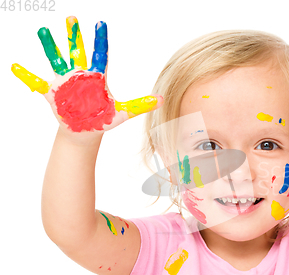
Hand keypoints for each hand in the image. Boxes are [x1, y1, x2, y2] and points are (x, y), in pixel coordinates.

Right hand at [11, 16, 162, 136]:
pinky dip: (26, 75)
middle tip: (72, 18)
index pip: (100, 55)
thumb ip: (141, 105)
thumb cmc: (103, 120)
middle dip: (75, 36)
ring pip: (57, 59)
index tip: (101, 24)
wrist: (86, 132)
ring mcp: (66, 82)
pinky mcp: (53, 93)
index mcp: (98, 77)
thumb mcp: (124, 113)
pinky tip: (14, 66)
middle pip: (77, 51)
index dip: (100, 40)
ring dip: (50, 46)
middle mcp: (81, 75)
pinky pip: (36, 82)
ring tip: (44, 30)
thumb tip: (163, 100)